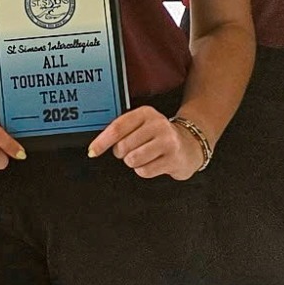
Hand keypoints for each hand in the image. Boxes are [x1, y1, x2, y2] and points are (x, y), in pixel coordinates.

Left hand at [86, 108, 205, 180]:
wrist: (190, 144)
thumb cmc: (159, 137)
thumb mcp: (142, 125)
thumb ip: (122, 131)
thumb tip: (96, 146)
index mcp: (146, 113)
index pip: (117, 127)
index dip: (102, 142)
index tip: (92, 151)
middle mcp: (157, 124)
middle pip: (123, 147)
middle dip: (123, 153)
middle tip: (134, 150)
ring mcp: (167, 141)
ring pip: (132, 159)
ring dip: (134, 163)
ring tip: (146, 156)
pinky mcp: (173, 158)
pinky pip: (144, 171)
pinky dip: (145, 170)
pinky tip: (155, 163)